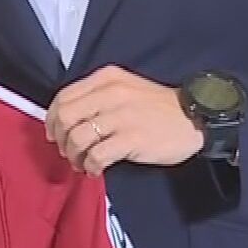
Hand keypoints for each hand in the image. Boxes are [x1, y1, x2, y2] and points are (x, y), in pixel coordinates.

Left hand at [46, 66, 203, 174]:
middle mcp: (110, 93)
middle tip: (66, 151)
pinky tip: (95, 169)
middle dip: (59, 139)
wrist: (195, 117)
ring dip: (73, 156)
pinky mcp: (131, 138)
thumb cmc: (158, 106)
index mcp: (106, 78)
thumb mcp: (125, 87)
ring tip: (81, 163)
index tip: (53, 133)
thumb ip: (97, 96)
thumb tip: (66, 119)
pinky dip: (90, 166)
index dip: (51, 119)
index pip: (63, 97)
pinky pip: (97, 155)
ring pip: (77, 137)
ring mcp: (121, 116)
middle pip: (65, 117)